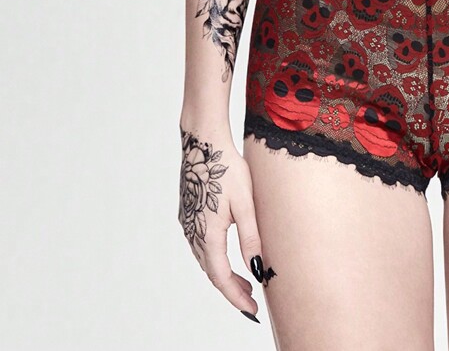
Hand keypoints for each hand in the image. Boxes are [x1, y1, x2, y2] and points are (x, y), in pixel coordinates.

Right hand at [178, 122, 269, 322]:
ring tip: (244, 282)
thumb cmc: (226, 168)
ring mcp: (187, 224)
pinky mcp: (188, 215)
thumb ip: (250, 238)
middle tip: (252, 300)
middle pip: (212, 272)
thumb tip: (257, 268)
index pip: (221, 278)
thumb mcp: (245, 204)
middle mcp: (193, 233)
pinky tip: (227, 256)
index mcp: (207, 234)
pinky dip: (215, 259)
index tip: (252, 311)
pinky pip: (200, 246)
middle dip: (232, 289)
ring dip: (223, 274)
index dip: (236, 297)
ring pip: (205, 260)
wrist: (203, 142)